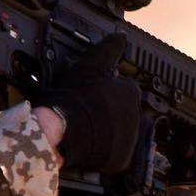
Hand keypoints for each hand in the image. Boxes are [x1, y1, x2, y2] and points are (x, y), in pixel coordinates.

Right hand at [30, 34, 142, 174]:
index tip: (92, 96)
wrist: (59, 130)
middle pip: (122, 112)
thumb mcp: (90, 65)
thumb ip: (109, 49)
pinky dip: (104, 151)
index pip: (122, 90)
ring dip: (106, 131)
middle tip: (87, 112)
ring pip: (119, 133)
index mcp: (131, 92)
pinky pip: (114, 154)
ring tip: (85, 128)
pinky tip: (89, 143)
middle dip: (107, 112)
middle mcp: (136, 115)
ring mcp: (129, 139)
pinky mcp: (120, 159)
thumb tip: (120, 36)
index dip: (105, 92)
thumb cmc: (72, 98)